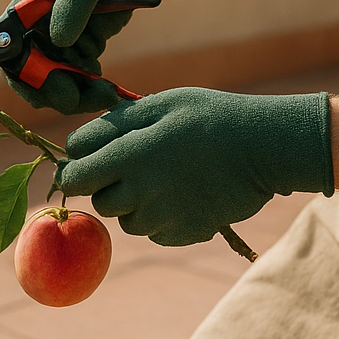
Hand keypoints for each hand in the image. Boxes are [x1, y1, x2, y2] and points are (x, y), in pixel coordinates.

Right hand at [7, 0, 182, 112]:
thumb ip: (75, 2)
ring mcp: (57, 34)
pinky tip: (110, 88)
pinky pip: (75, 77)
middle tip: (85, 99)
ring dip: (76, 94)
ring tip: (109, 95)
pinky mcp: (77, 44)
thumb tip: (57, 40)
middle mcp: (37, 19)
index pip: (9, 43)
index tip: (50, 88)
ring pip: (53, 79)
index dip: (22, 71)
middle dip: (53, 90)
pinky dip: (90, 88)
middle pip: (29, 69)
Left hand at [57, 88, 333, 245]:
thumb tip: (73, 147)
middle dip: (108, 185)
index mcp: (127, 155)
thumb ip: (112, 126)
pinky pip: (155, 232)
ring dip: (135, 203)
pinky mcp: (185, 233)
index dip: (74, 169)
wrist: (264, 146)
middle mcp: (140, 192)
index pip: (74, 177)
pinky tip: (184, 194)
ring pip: (127, 220)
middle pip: (100, 202)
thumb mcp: (158, 105)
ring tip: (166, 176)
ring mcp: (163, 217)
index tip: (84, 162)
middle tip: (136, 164)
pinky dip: (161, 218)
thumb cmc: (208, 116)